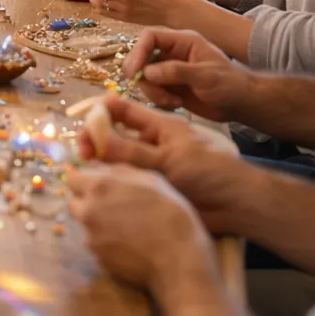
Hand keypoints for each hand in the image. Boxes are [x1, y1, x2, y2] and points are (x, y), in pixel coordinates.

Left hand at [65, 164, 212, 290]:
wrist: (178, 259)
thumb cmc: (171, 213)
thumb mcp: (151, 180)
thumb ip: (119, 170)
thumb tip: (96, 165)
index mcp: (99, 187)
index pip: (72, 178)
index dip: (85, 181)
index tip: (98, 185)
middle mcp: (88, 211)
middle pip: (73, 203)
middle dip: (87, 202)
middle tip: (112, 206)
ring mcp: (91, 238)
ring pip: (85, 225)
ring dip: (96, 223)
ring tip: (125, 227)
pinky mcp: (98, 259)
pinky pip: (96, 245)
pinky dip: (106, 243)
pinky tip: (128, 244)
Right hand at [72, 95, 246, 232]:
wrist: (236, 205)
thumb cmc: (210, 173)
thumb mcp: (171, 159)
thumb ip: (133, 151)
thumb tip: (98, 141)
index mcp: (159, 126)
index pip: (123, 110)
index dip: (100, 111)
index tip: (79, 120)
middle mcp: (151, 143)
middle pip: (114, 135)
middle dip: (95, 140)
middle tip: (81, 154)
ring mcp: (151, 166)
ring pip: (117, 159)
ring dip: (101, 161)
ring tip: (85, 170)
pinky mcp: (152, 186)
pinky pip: (126, 180)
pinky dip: (111, 180)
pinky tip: (100, 187)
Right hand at [121, 28, 256, 122]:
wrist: (241, 104)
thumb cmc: (230, 85)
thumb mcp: (206, 76)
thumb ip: (177, 71)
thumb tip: (148, 72)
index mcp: (182, 42)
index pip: (151, 37)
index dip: (139, 51)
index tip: (135, 71)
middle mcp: (172, 54)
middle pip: (142, 57)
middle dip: (142, 75)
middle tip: (150, 90)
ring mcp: (169, 71)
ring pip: (144, 77)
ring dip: (152, 91)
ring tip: (172, 101)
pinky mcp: (169, 87)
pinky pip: (151, 91)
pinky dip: (158, 99)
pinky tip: (176, 105)